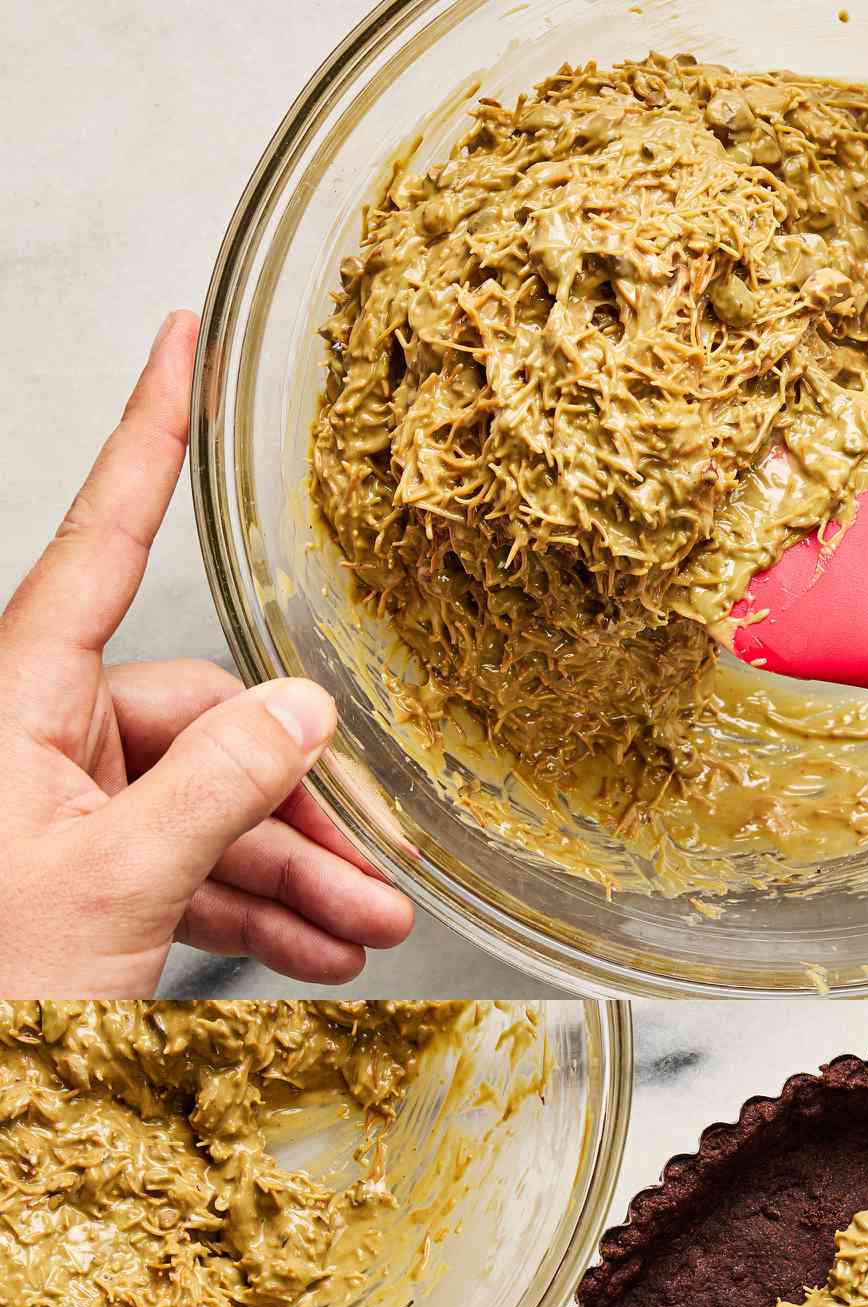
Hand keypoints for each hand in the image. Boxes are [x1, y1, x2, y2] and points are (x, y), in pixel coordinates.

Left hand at [0, 310, 413, 997]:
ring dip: (295, 874)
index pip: (103, 539)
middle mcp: (43, 736)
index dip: (150, 436)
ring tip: (367, 935)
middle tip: (378, 883)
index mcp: (21, 699)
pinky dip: (254, 908)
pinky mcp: (88, 873)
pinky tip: (315, 952)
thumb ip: (220, 785)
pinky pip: (189, 866)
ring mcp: (66, 807)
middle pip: (204, 722)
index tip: (182, 340)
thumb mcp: (117, 880)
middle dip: (299, 806)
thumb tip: (305, 708)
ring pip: (210, 808)